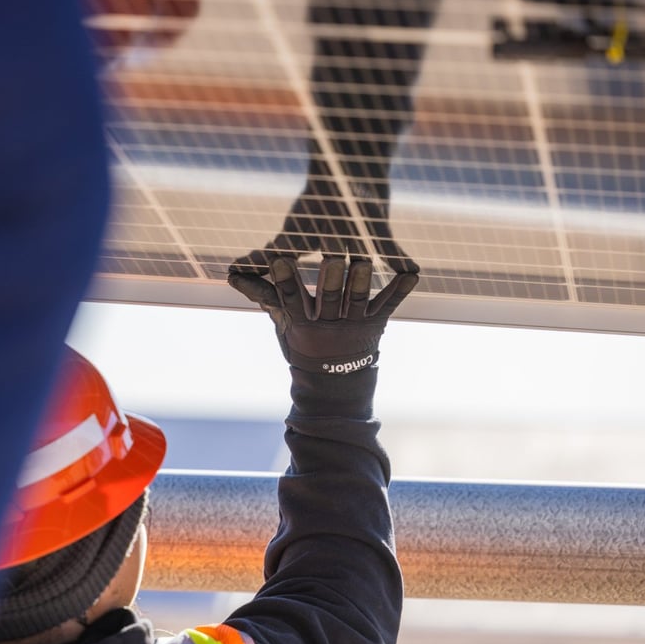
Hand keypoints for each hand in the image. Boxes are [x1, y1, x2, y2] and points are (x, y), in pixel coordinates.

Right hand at [228, 256, 416, 373]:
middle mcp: (328, 325)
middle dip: (330, 279)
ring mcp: (354, 324)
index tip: (280, 258)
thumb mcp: (282, 325)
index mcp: (303, 324)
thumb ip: (264, 296)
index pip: (291, 300)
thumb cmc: (303, 347)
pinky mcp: (375, 323)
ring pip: (358, 300)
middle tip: (332, 257)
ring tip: (363, 262)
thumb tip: (233, 275)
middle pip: (329, 300)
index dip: (286, 280)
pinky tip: (412, 272)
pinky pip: (389, 304)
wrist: (334, 386)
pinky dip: (400, 289)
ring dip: (362, 282)